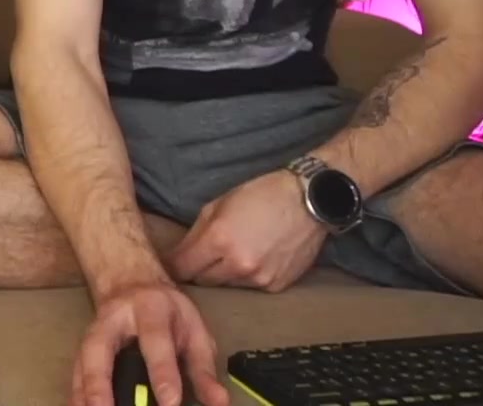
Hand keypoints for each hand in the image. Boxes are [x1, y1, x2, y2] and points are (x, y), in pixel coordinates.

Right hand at [70, 281, 225, 405]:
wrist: (132, 283)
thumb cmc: (169, 313)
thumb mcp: (195, 332)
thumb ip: (203, 369)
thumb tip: (219, 402)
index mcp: (150, 309)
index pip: (154, 340)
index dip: (161, 372)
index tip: (170, 402)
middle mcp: (114, 318)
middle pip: (99, 349)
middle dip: (99, 384)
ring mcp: (93, 331)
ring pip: (81, 362)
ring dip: (83, 393)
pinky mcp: (82, 346)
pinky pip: (75, 373)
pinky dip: (77, 395)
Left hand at [168, 170, 323, 292]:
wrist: (310, 201)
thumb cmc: (262, 195)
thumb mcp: (219, 204)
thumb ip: (197, 232)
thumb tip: (180, 253)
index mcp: (219, 240)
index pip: (182, 267)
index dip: (174, 265)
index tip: (172, 263)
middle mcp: (238, 265)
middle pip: (202, 280)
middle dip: (198, 269)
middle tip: (204, 255)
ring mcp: (259, 279)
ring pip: (226, 285)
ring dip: (224, 273)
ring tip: (235, 252)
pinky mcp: (276, 286)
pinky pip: (250, 287)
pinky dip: (247, 276)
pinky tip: (256, 257)